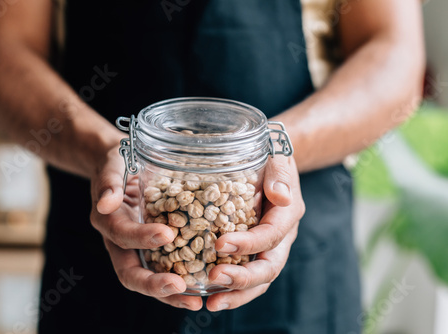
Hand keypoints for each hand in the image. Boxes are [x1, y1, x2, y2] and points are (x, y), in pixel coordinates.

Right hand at [90, 146, 203, 309]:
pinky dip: (180, 281)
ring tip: (195, 300)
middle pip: (129, 272)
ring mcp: (135, 249)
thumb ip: (109, 181)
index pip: (121, 234)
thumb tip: (106, 202)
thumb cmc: (119, 162)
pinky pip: (164, 269)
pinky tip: (202, 287)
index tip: (167, 234)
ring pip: (147, 279)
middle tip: (179, 287)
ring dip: (169, 294)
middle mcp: (118, 241)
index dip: (141, 237)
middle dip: (152, 283)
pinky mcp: (152, 250)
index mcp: (107, 220)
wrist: (121, 167)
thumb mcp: (113, 164)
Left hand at [206, 156, 304, 310]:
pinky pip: (242, 271)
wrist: (269, 160)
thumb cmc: (271, 156)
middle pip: (267, 268)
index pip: (271, 236)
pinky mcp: (249, 249)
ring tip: (211, 304)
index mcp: (286, 215)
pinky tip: (205, 292)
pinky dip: (227, 287)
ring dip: (235, 293)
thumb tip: (280, 196)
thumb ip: (280, 174)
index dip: (248, 244)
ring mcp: (265, 247)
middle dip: (242, 278)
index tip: (220, 244)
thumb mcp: (278, 157)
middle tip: (214, 279)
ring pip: (257, 279)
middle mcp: (279, 237)